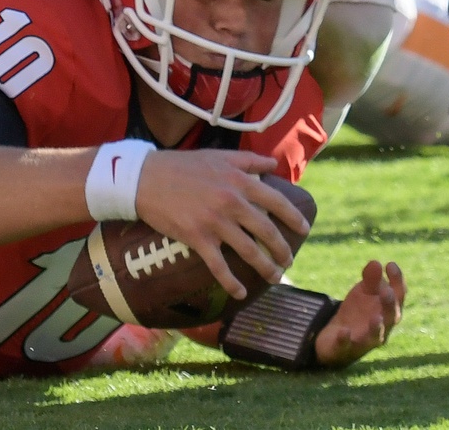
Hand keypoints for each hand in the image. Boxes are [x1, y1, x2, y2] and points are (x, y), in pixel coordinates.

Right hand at [133, 149, 310, 300]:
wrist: (144, 178)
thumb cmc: (181, 165)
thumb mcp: (217, 156)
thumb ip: (248, 161)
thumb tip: (273, 165)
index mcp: (239, 181)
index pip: (276, 202)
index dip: (294, 218)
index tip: (305, 229)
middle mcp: (231, 202)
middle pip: (266, 231)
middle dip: (282, 249)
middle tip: (288, 260)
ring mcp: (215, 222)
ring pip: (249, 251)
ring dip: (266, 268)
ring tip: (275, 277)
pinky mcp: (197, 238)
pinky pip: (219, 266)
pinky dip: (232, 283)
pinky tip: (241, 293)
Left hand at [313, 261, 404, 366]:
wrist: (337, 338)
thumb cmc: (359, 312)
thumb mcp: (364, 292)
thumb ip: (370, 279)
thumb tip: (375, 262)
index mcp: (389, 310)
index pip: (398, 296)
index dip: (397, 281)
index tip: (390, 264)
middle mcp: (382, 328)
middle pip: (391, 317)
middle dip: (389, 304)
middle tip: (386, 291)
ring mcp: (365, 340)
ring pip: (375, 337)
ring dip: (376, 328)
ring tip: (376, 318)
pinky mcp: (346, 349)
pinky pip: (348, 346)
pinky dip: (346, 339)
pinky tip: (344, 332)